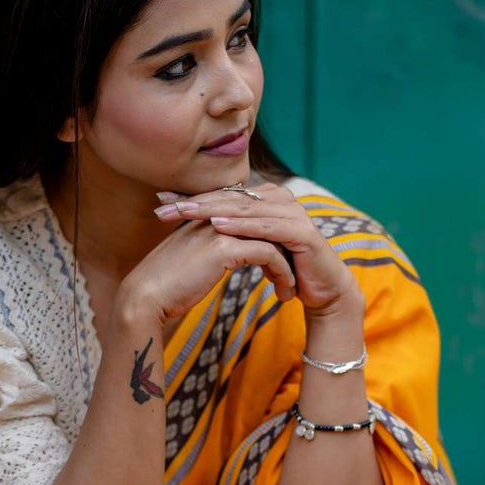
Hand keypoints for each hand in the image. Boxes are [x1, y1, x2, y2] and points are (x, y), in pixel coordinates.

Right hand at [117, 203, 298, 330]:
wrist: (144, 298)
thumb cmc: (165, 285)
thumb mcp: (191, 259)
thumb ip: (208, 249)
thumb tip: (222, 257)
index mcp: (207, 213)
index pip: (252, 216)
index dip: (271, 237)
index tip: (283, 260)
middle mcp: (215, 214)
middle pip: (266, 222)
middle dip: (285, 247)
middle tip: (297, 270)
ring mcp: (220, 228)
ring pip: (271, 236)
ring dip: (288, 263)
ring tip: (292, 287)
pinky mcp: (225, 248)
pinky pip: (269, 254)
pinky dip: (282, 272)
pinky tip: (285, 290)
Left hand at [151, 181, 362, 326]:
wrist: (323, 290)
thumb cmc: (286, 268)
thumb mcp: (252, 248)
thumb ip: (231, 232)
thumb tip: (195, 224)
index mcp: (267, 198)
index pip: (224, 194)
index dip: (192, 199)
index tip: (161, 204)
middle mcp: (281, 199)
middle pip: (231, 197)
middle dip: (196, 202)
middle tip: (166, 206)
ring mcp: (294, 213)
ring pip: (246, 209)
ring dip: (213, 209)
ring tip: (185, 212)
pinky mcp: (303, 232)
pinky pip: (267, 227)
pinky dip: (242, 226)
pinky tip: (219, 225)